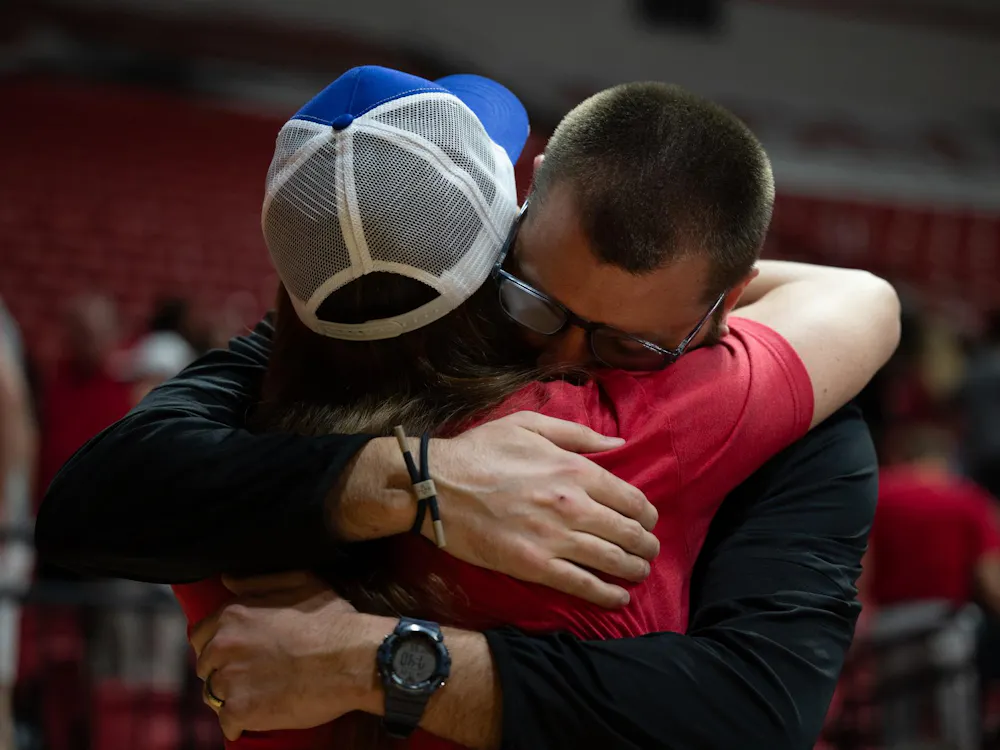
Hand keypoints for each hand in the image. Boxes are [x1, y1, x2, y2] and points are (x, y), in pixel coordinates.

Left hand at [190, 572, 379, 740]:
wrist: (352, 658)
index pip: (202, 635)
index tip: (237, 653)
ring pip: (214, 695)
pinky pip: (227, 723)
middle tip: (251, 675)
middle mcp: (224, 645)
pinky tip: (258, 717)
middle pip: (206, 666)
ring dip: (232, 697)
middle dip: (223, 671)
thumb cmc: (331, 619)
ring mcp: (230, 679)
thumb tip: (228, 581)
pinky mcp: (241, 710)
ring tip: (258, 695)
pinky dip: (240, 723)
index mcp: (234, 615)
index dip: (219, 645)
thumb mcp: (300, 582)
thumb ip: (258, 581)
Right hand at [339, 412, 659, 607]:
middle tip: (649, 550)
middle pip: (628, 532)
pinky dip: (607, 594)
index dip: (646, 514)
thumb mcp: (528, 425)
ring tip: (639, 572)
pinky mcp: (534, 566)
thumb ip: (578, 434)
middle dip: (646, 544)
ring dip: (634, 569)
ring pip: (612, 560)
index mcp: (574, 470)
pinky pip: (582, 584)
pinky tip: (618, 599)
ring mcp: (554, 538)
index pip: (630, 498)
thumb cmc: (480, 451)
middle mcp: (573, 505)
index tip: (647, 521)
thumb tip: (619, 444)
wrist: (435, 486)